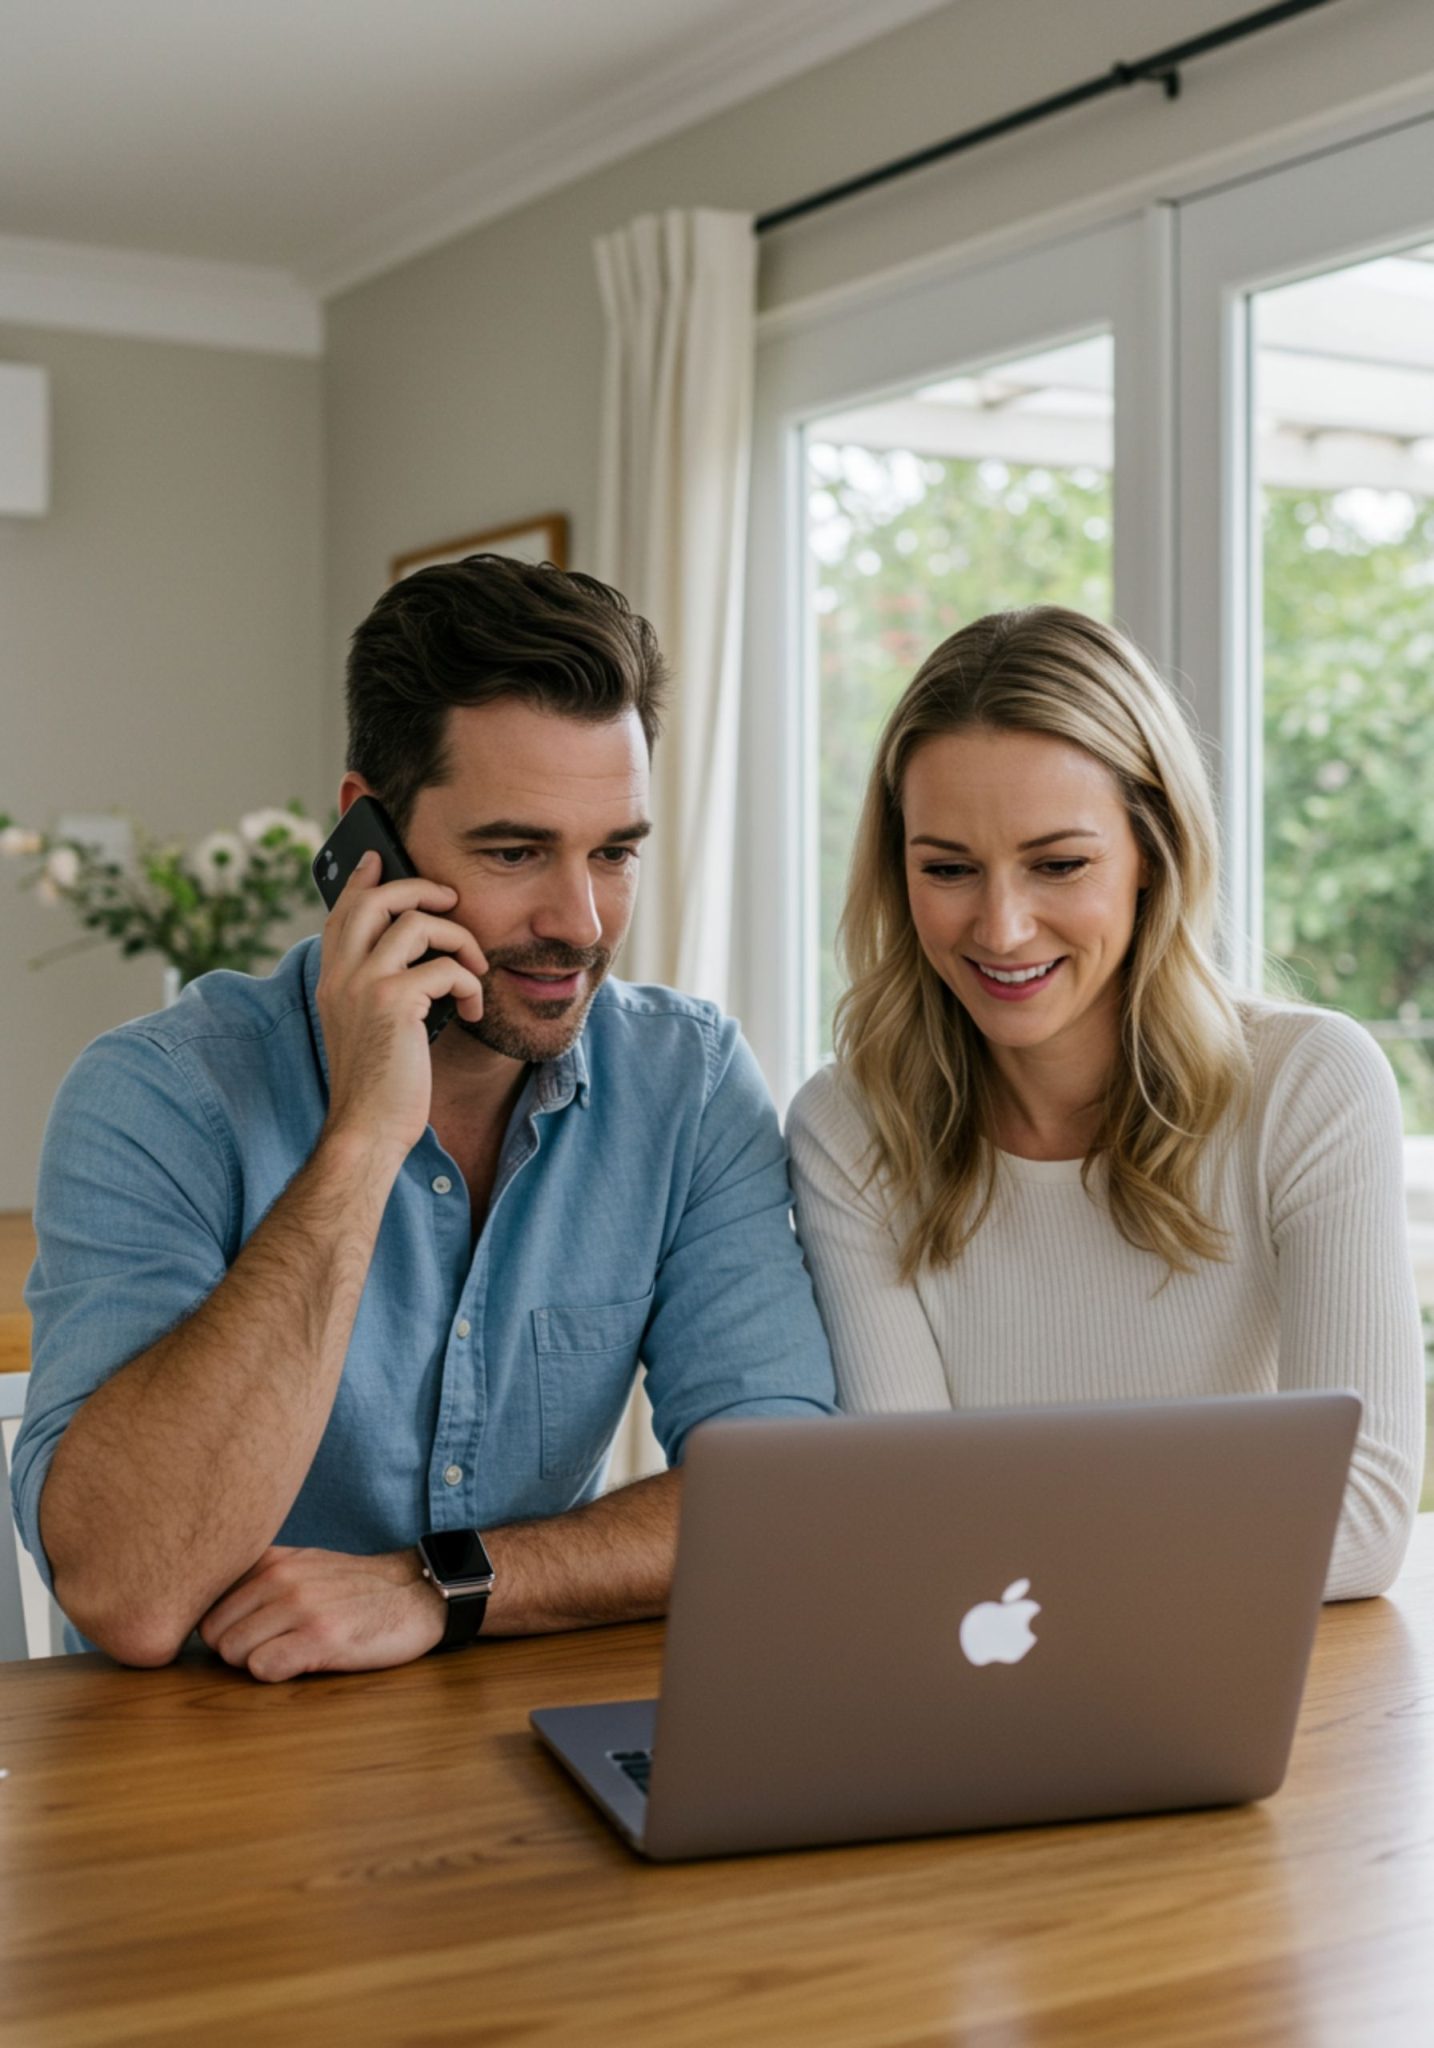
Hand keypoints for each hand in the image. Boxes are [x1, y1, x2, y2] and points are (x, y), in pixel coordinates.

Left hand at [198, 1545, 445, 1681]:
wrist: (416, 1593)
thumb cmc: (354, 1588)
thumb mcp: (303, 1563)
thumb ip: (257, 1576)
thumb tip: (202, 1604)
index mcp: (272, 1558)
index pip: (206, 1602)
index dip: (222, 1626)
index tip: (244, 1633)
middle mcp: (282, 1576)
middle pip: (215, 1633)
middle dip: (235, 1649)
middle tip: (270, 1648)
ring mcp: (301, 1606)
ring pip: (234, 1652)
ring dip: (256, 1663)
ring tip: (289, 1653)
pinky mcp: (322, 1637)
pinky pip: (263, 1669)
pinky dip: (276, 1674)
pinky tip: (302, 1663)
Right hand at [317, 851, 487, 1163]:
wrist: (368, 1128)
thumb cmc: (379, 1085)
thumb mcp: (368, 1026)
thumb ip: (377, 988)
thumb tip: (416, 956)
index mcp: (332, 978)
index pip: (343, 910)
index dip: (364, 879)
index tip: (381, 858)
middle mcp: (341, 974)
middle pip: (376, 897)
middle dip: (421, 888)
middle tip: (452, 901)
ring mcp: (364, 984)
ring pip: (418, 922)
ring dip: (461, 940)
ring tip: (475, 968)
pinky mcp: (394, 1002)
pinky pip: (447, 967)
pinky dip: (472, 984)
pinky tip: (472, 1010)